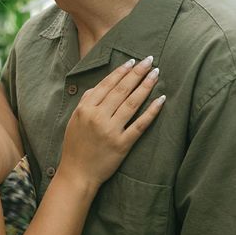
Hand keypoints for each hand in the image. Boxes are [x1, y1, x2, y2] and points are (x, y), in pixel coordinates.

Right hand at [60, 56, 163, 186]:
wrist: (77, 174)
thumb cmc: (75, 146)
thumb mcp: (74, 120)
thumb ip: (86, 101)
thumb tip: (100, 86)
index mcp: (86, 109)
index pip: (107, 85)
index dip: (121, 71)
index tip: (133, 61)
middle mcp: (98, 117)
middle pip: (122, 90)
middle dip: (137, 73)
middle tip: (149, 60)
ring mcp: (111, 131)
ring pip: (132, 103)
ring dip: (146, 86)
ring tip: (155, 74)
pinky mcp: (122, 144)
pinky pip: (140, 125)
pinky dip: (151, 111)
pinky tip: (161, 100)